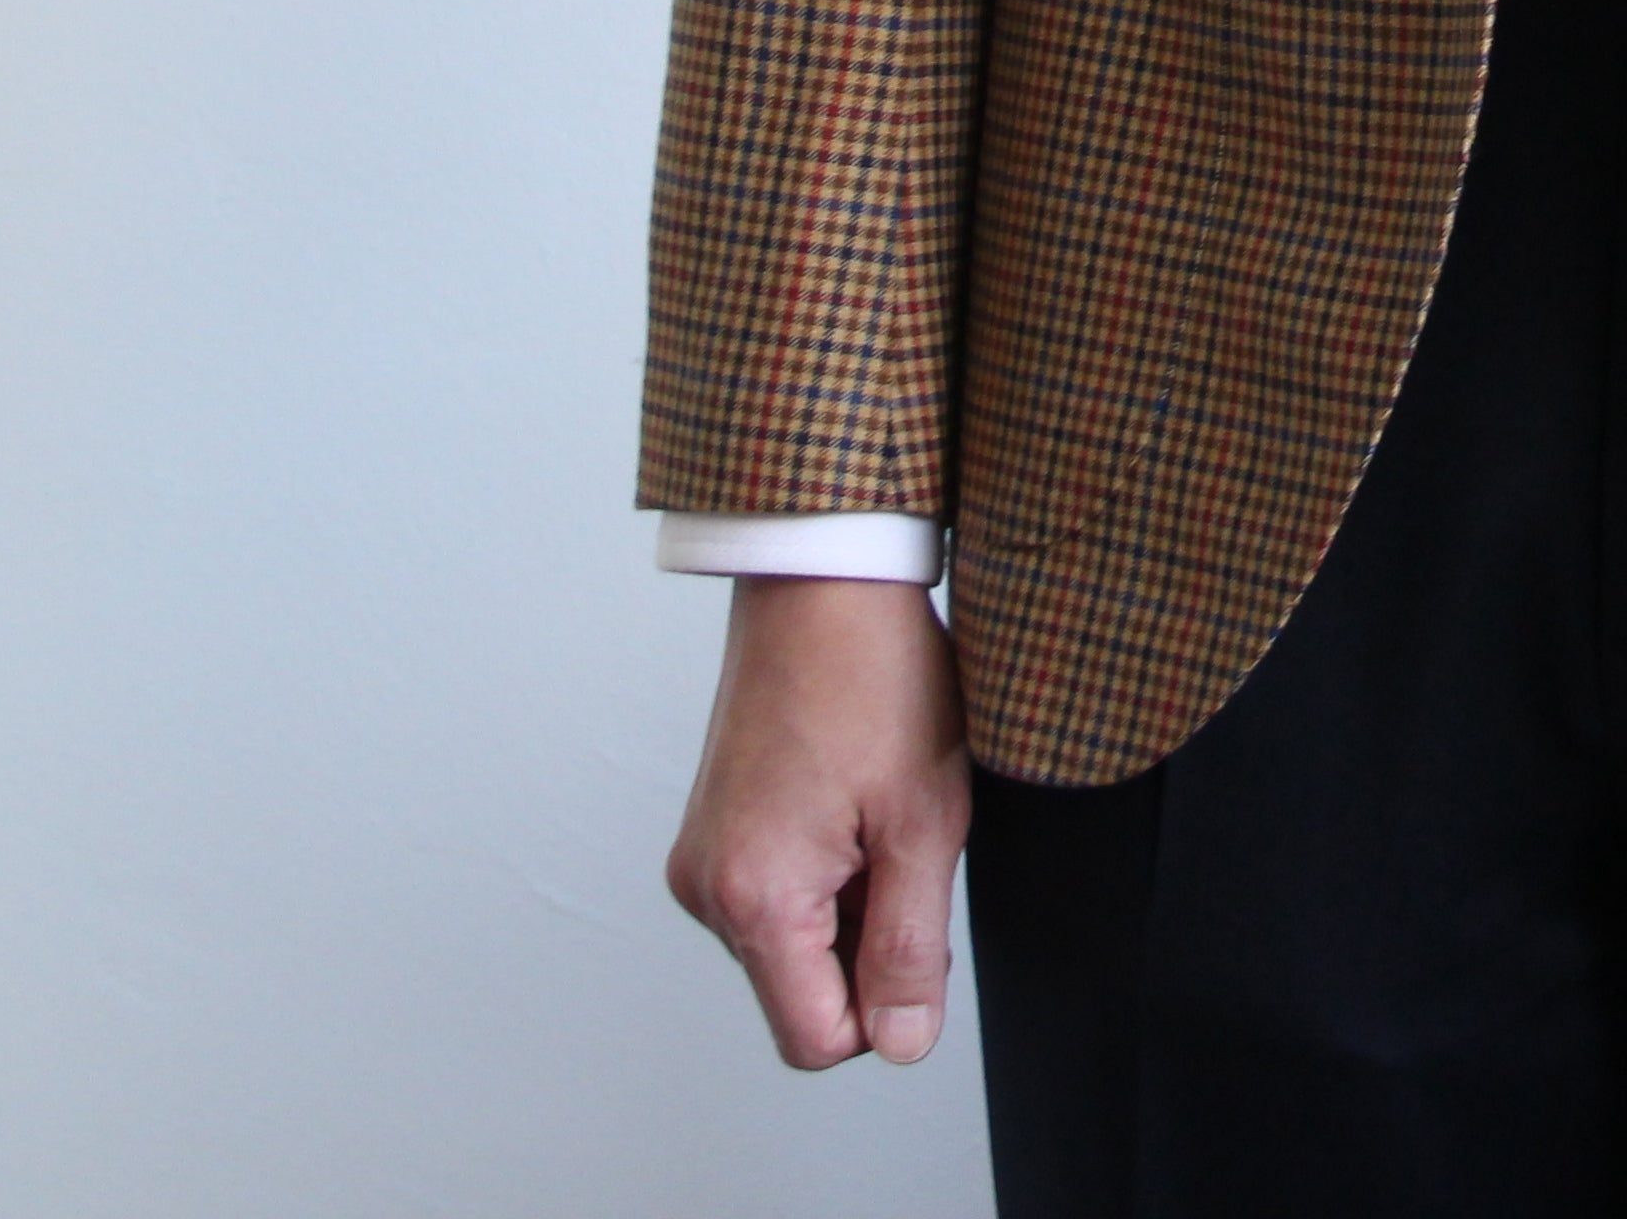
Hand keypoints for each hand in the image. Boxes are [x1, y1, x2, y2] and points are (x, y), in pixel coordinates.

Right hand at [666, 575, 970, 1068]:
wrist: (821, 582)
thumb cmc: (875, 680)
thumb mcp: (924, 824)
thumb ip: (909, 950)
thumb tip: (901, 1045)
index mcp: (755, 899)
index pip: (817, 1039)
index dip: (885, 1004)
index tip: (917, 922)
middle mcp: (707, 890)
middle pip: (803, 994)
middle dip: (866, 945)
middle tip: (901, 845)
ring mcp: (701, 860)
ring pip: (792, 946)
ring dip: (848, 903)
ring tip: (875, 810)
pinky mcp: (711, 833)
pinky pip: (774, 899)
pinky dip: (823, 872)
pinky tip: (849, 800)